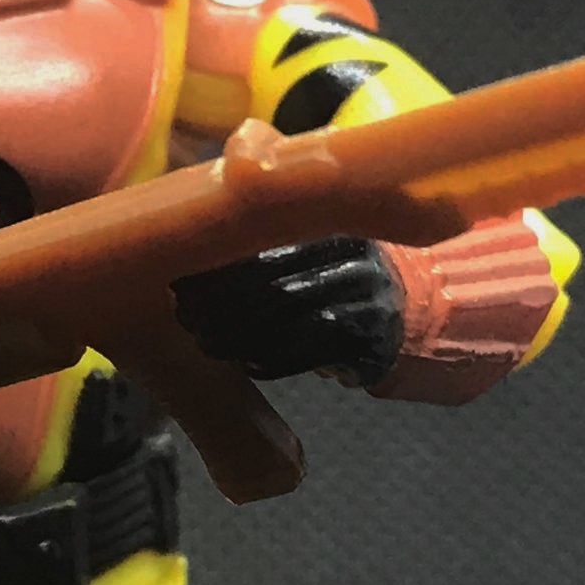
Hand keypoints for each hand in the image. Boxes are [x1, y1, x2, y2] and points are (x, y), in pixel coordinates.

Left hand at [172, 234, 403, 386]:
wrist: (402, 311)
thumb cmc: (334, 274)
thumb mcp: (308, 241)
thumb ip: (264, 231)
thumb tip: (207, 218)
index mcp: (330, 226)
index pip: (266, 247)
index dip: (220, 271)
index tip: (182, 287)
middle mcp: (353, 258)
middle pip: (279, 283)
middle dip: (225, 306)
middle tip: (188, 321)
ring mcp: (369, 298)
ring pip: (296, 319)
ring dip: (244, 338)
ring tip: (208, 345)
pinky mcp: (374, 338)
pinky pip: (317, 350)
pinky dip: (276, 361)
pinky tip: (247, 365)